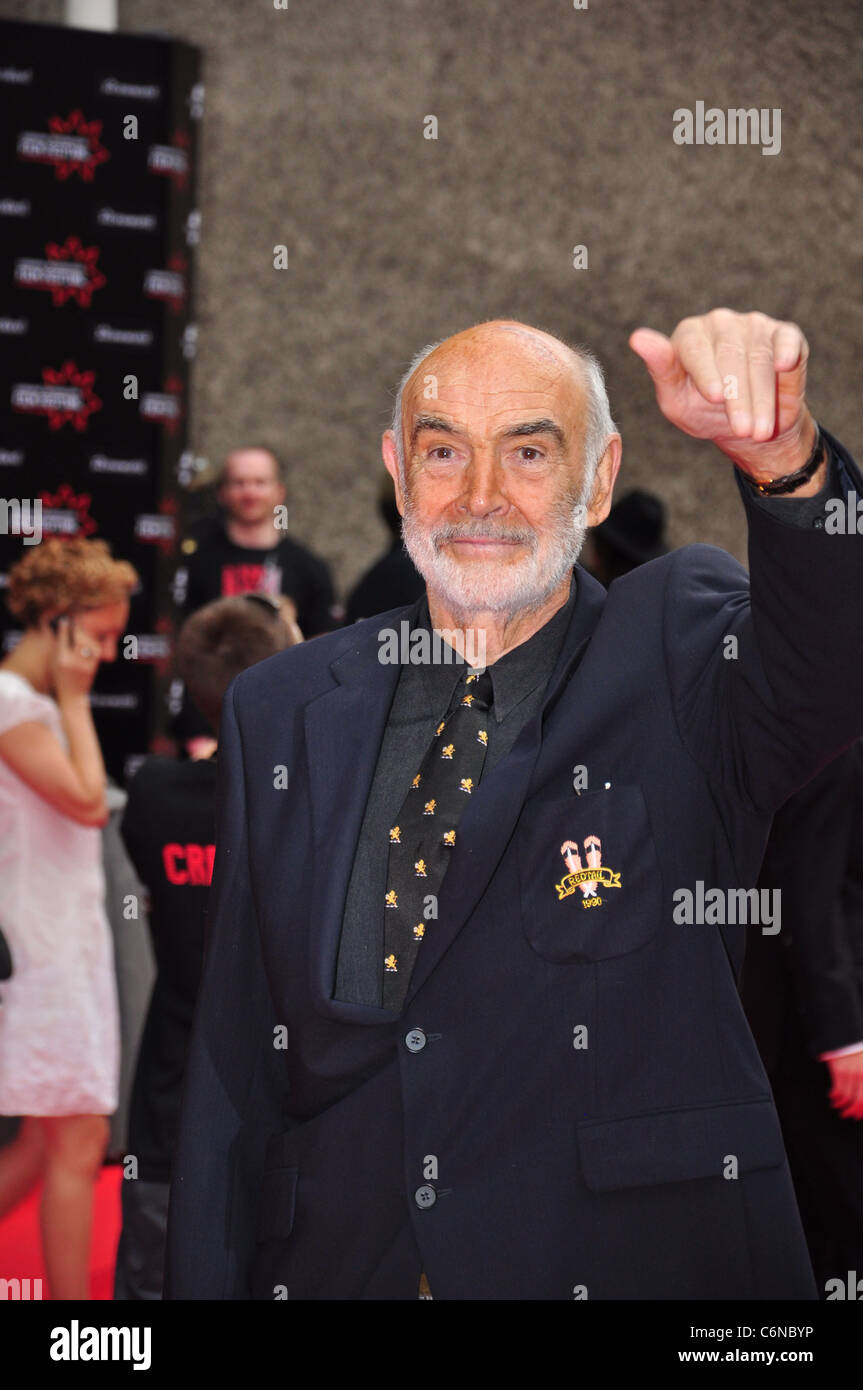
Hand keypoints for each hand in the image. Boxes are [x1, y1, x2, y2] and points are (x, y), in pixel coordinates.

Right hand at [50, 616, 99, 700]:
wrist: (72, 695)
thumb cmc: (60, 678)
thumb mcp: (53, 663)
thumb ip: (56, 647)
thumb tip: (61, 630)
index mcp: (61, 660)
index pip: (63, 638)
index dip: (65, 627)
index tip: (65, 620)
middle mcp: (73, 662)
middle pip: (78, 639)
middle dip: (77, 628)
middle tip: (76, 621)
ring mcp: (84, 665)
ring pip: (88, 644)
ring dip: (86, 635)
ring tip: (82, 630)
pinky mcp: (93, 667)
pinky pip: (95, 651)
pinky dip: (93, 644)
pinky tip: (89, 641)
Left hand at [629, 309, 819, 483]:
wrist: (748, 428)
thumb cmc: (704, 411)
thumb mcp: (676, 401)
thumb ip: (660, 370)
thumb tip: (637, 336)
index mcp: (689, 335)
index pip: (694, 348)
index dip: (706, 373)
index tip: (715, 398)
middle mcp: (719, 323)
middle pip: (729, 356)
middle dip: (738, 398)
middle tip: (743, 430)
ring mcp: (752, 325)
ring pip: (759, 357)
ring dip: (761, 398)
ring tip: (759, 430)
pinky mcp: (783, 333)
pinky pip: (787, 339)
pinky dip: (787, 351)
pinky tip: (784, 365)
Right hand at [825, 1048, 862, 1119]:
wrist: (848, 1032)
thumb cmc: (860, 1049)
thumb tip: (860, 1097)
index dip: (862, 1110)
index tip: (858, 1115)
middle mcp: (862, 1076)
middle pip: (858, 1101)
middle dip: (853, 1111)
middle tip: (848, 1115)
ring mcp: (851, 1073)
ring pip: (846, 1097)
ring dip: (841, 1105)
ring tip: (838, 1107)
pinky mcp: (839, 1070)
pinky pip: (837, 1089)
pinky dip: (834, 1097)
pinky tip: (832, 1097)